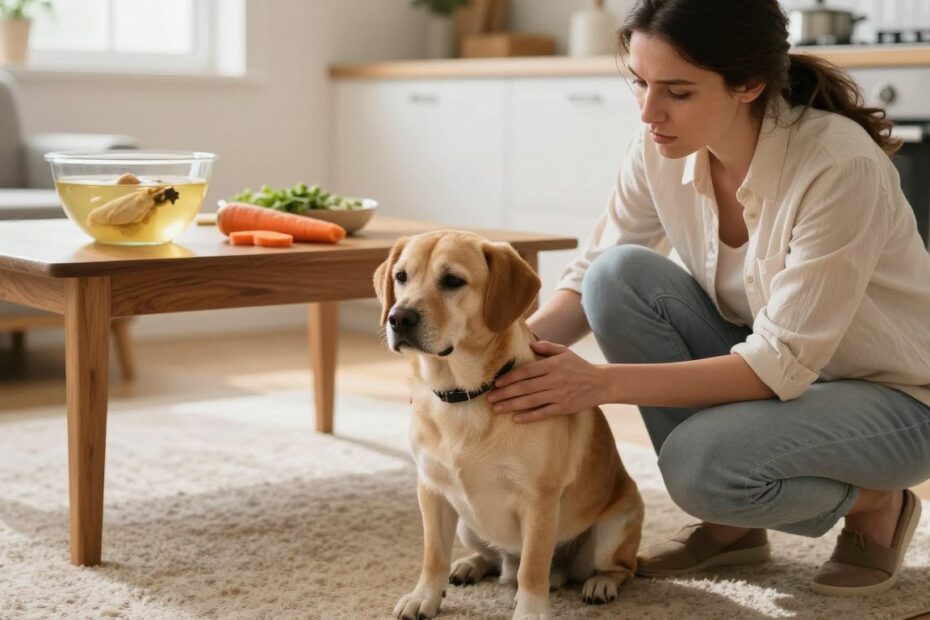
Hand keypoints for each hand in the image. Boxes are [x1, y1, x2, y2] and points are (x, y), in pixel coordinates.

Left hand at [487, 340, 606, 422]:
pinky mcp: (564, 408)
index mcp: (552, 365)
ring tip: (497, 409)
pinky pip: (543, 413)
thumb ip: (546, 347)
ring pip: (531, 401)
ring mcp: (559, 395)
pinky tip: (516, 418)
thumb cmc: (579, 366)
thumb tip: (529, 343)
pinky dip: (529, 416)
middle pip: (524, 387)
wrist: (601, 383)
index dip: (509, 378)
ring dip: (512, 405)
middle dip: (505, 393)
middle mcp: (554, 380)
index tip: (496, 383)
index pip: (526, 371)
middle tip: (490, 398)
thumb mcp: (564, 351)